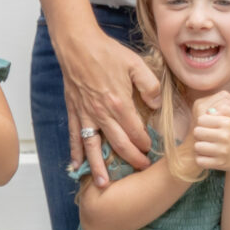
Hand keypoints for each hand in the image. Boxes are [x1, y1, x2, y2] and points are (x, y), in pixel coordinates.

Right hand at [56, 26, 158, 185]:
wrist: (77, 45)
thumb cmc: (106, 52)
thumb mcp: (135, 64)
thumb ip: (149, 85)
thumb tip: (155, 104)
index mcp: (119, 103)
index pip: (136, 132)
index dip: (145, 143)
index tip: (151, 149)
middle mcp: (102, 114)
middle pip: (119, 144)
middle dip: (132, 159)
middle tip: (141, 167)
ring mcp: (86, 115)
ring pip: (94, 148)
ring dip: (100, 168)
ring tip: (104, 184)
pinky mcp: (74, 112)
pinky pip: (74, 137)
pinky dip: (75, 153)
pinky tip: (76, 166)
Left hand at [189, 92, 229, 173]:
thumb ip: (225, 108)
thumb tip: (209, 111)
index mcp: (228, 123)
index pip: (201, 119)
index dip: (203, 122)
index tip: (209, 126)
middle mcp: (225, 136)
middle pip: (197, 132)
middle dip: (200, 134)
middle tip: (206, 137)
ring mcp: (222, 151)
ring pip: (197, 146)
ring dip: (200, 147)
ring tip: (207, 146)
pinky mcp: (219, 163)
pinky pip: (199, 160)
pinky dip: (201, 159)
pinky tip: (207, 156)